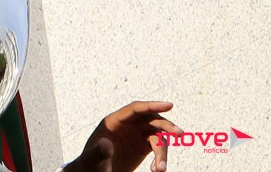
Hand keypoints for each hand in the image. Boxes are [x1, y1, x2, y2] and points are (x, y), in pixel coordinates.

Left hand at [65, 101, 181, 171]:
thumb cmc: (91, 166)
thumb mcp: (93, 161)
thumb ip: (98, 153)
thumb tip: (106, 145)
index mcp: (113, 121)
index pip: (135, 109)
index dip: (151, 105)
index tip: (169, 105)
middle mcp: (127, 125)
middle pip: (150, 119)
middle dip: (165, 125)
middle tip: (180, 133)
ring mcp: (136, 134)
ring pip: (157, 136)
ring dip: (162, 152)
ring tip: (160, 169)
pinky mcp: (143, 145)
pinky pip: (158, 147)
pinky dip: (160, 158)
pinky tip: (157, 170)